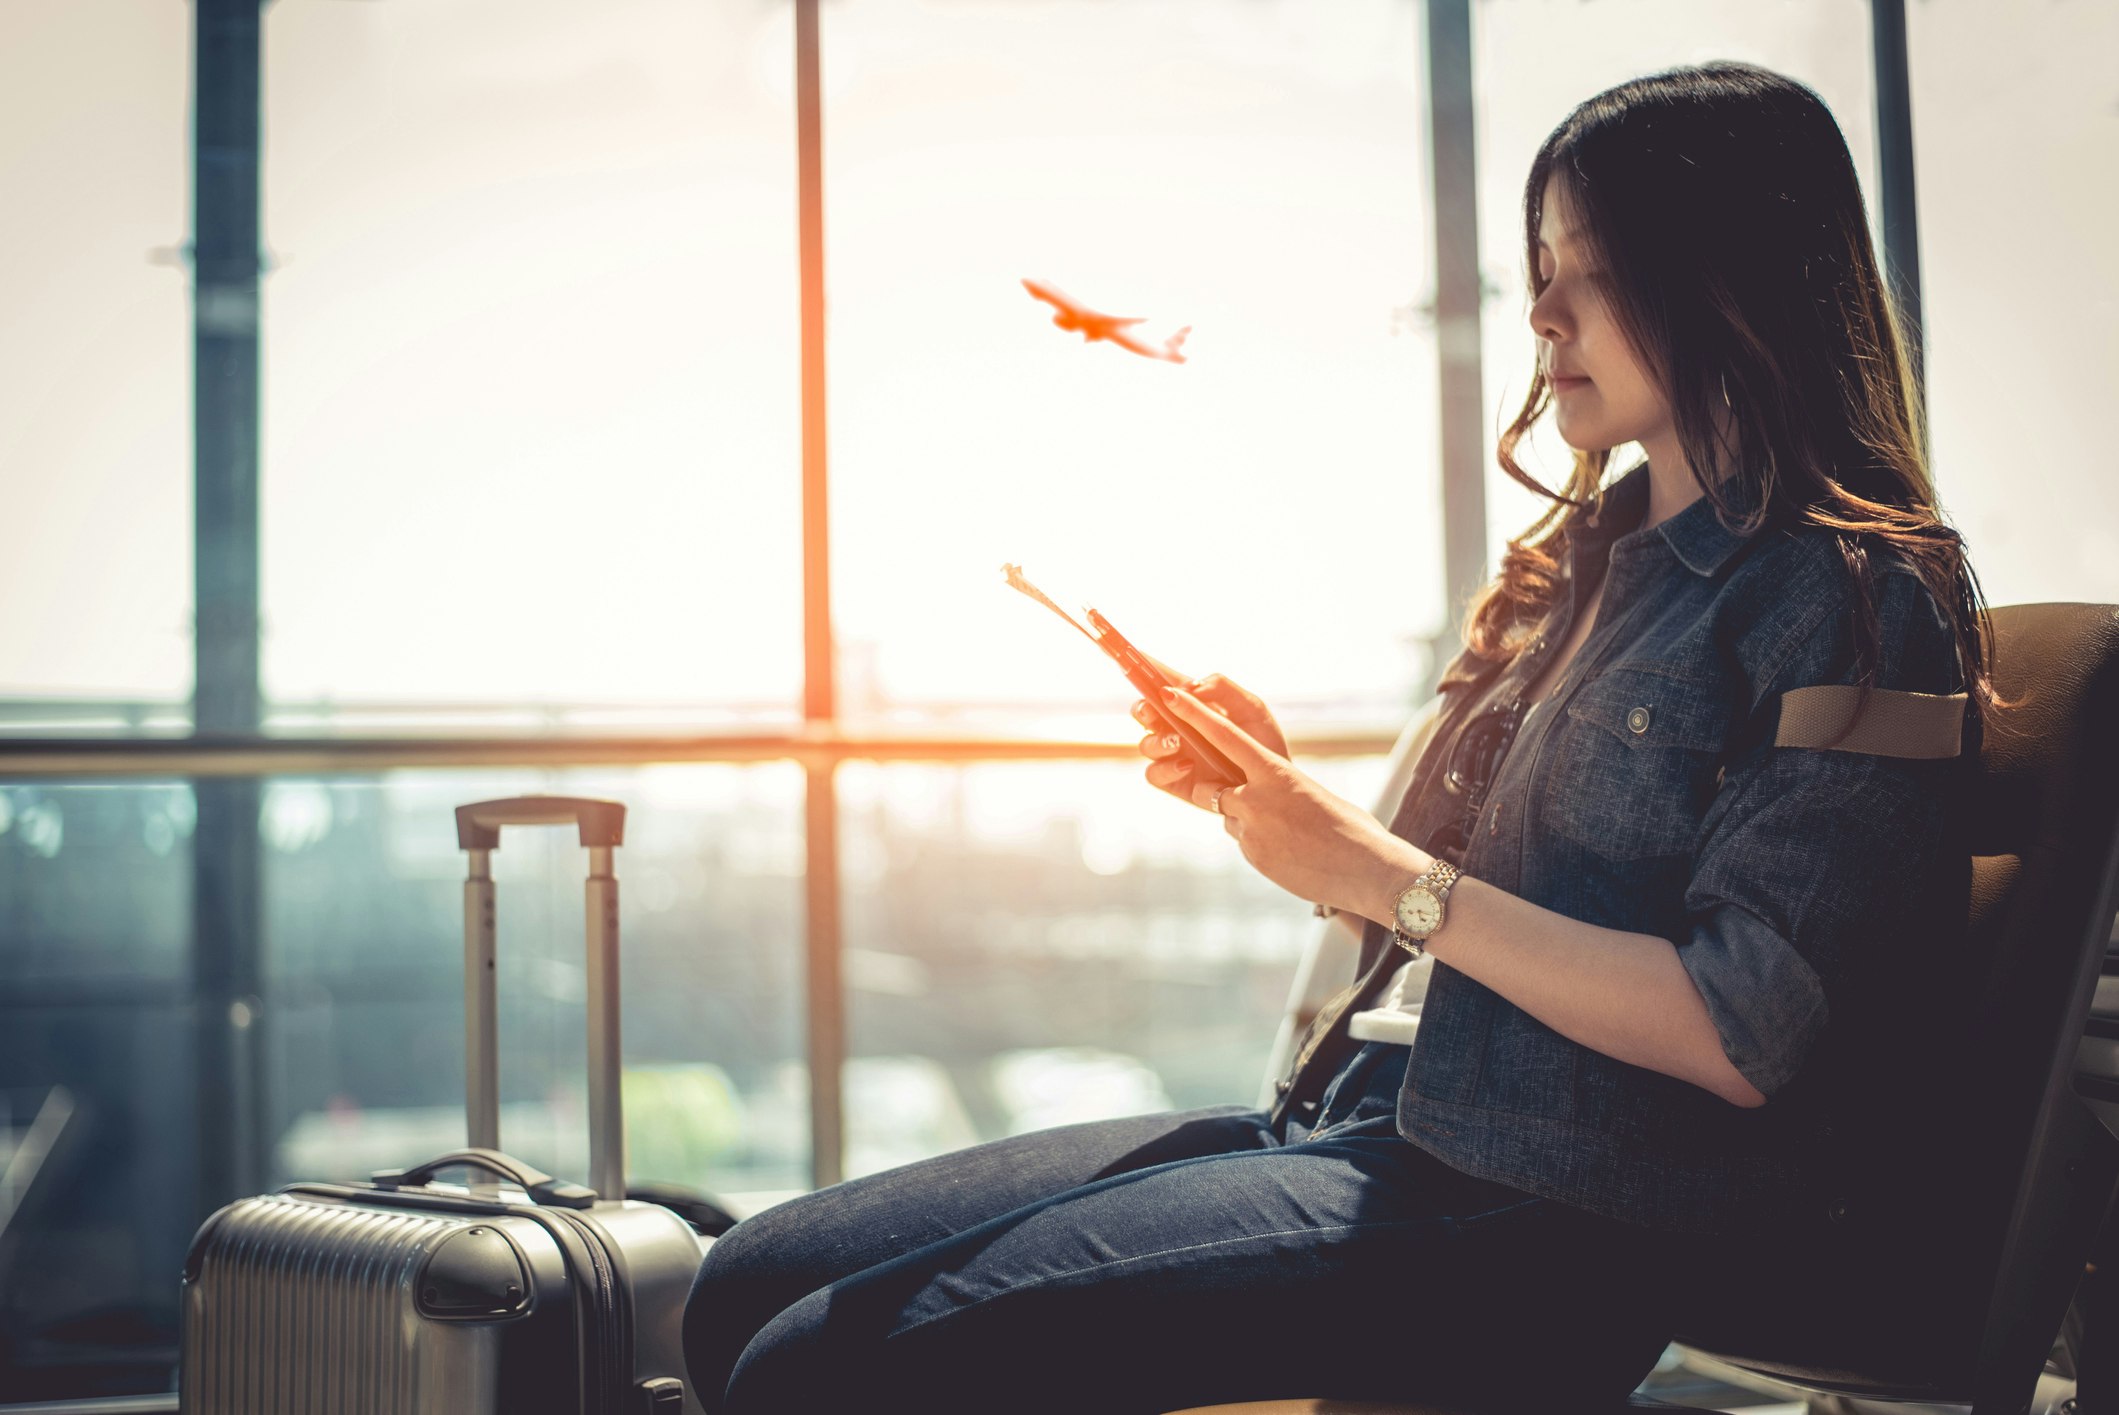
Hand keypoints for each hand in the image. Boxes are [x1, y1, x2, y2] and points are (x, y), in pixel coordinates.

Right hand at [1130, 660, 1290, 799]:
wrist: (1272, 785)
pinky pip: (1154, 774)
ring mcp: (1173, 755)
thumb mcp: (1252, 709)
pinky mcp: (1174, 781)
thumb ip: (1223, 689)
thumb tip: (1189, 686)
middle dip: (1142, 708)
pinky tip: (1187, 765)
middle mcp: (1177, 727)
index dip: (1144, 667)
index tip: (1132, 655)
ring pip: (1146, 743)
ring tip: (1177, 742)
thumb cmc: (1262, 743)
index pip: (1163, 681)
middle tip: (1153, 709)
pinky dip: (1166, 768)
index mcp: (1193, 704)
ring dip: (1157, 741)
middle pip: (1143, 712)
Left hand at [1149, 683, 1421, 917]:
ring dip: (1248, 822)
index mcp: (1276, 772)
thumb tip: (1262, 793)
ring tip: (1287, 832)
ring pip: (1230, 819)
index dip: (1194, 715)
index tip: (1169, 696)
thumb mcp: (1311, 794)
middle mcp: (1257, 799)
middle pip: (1212, 790)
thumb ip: (1279, 788)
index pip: (1225, 737)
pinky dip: (1261, 843)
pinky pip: (1244, 842)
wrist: (1365, 870)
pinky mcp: (1253, 856)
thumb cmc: (1349, 827)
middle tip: (1246, 799)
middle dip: (1218, 792)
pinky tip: (1290, 852)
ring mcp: (1252, 830)